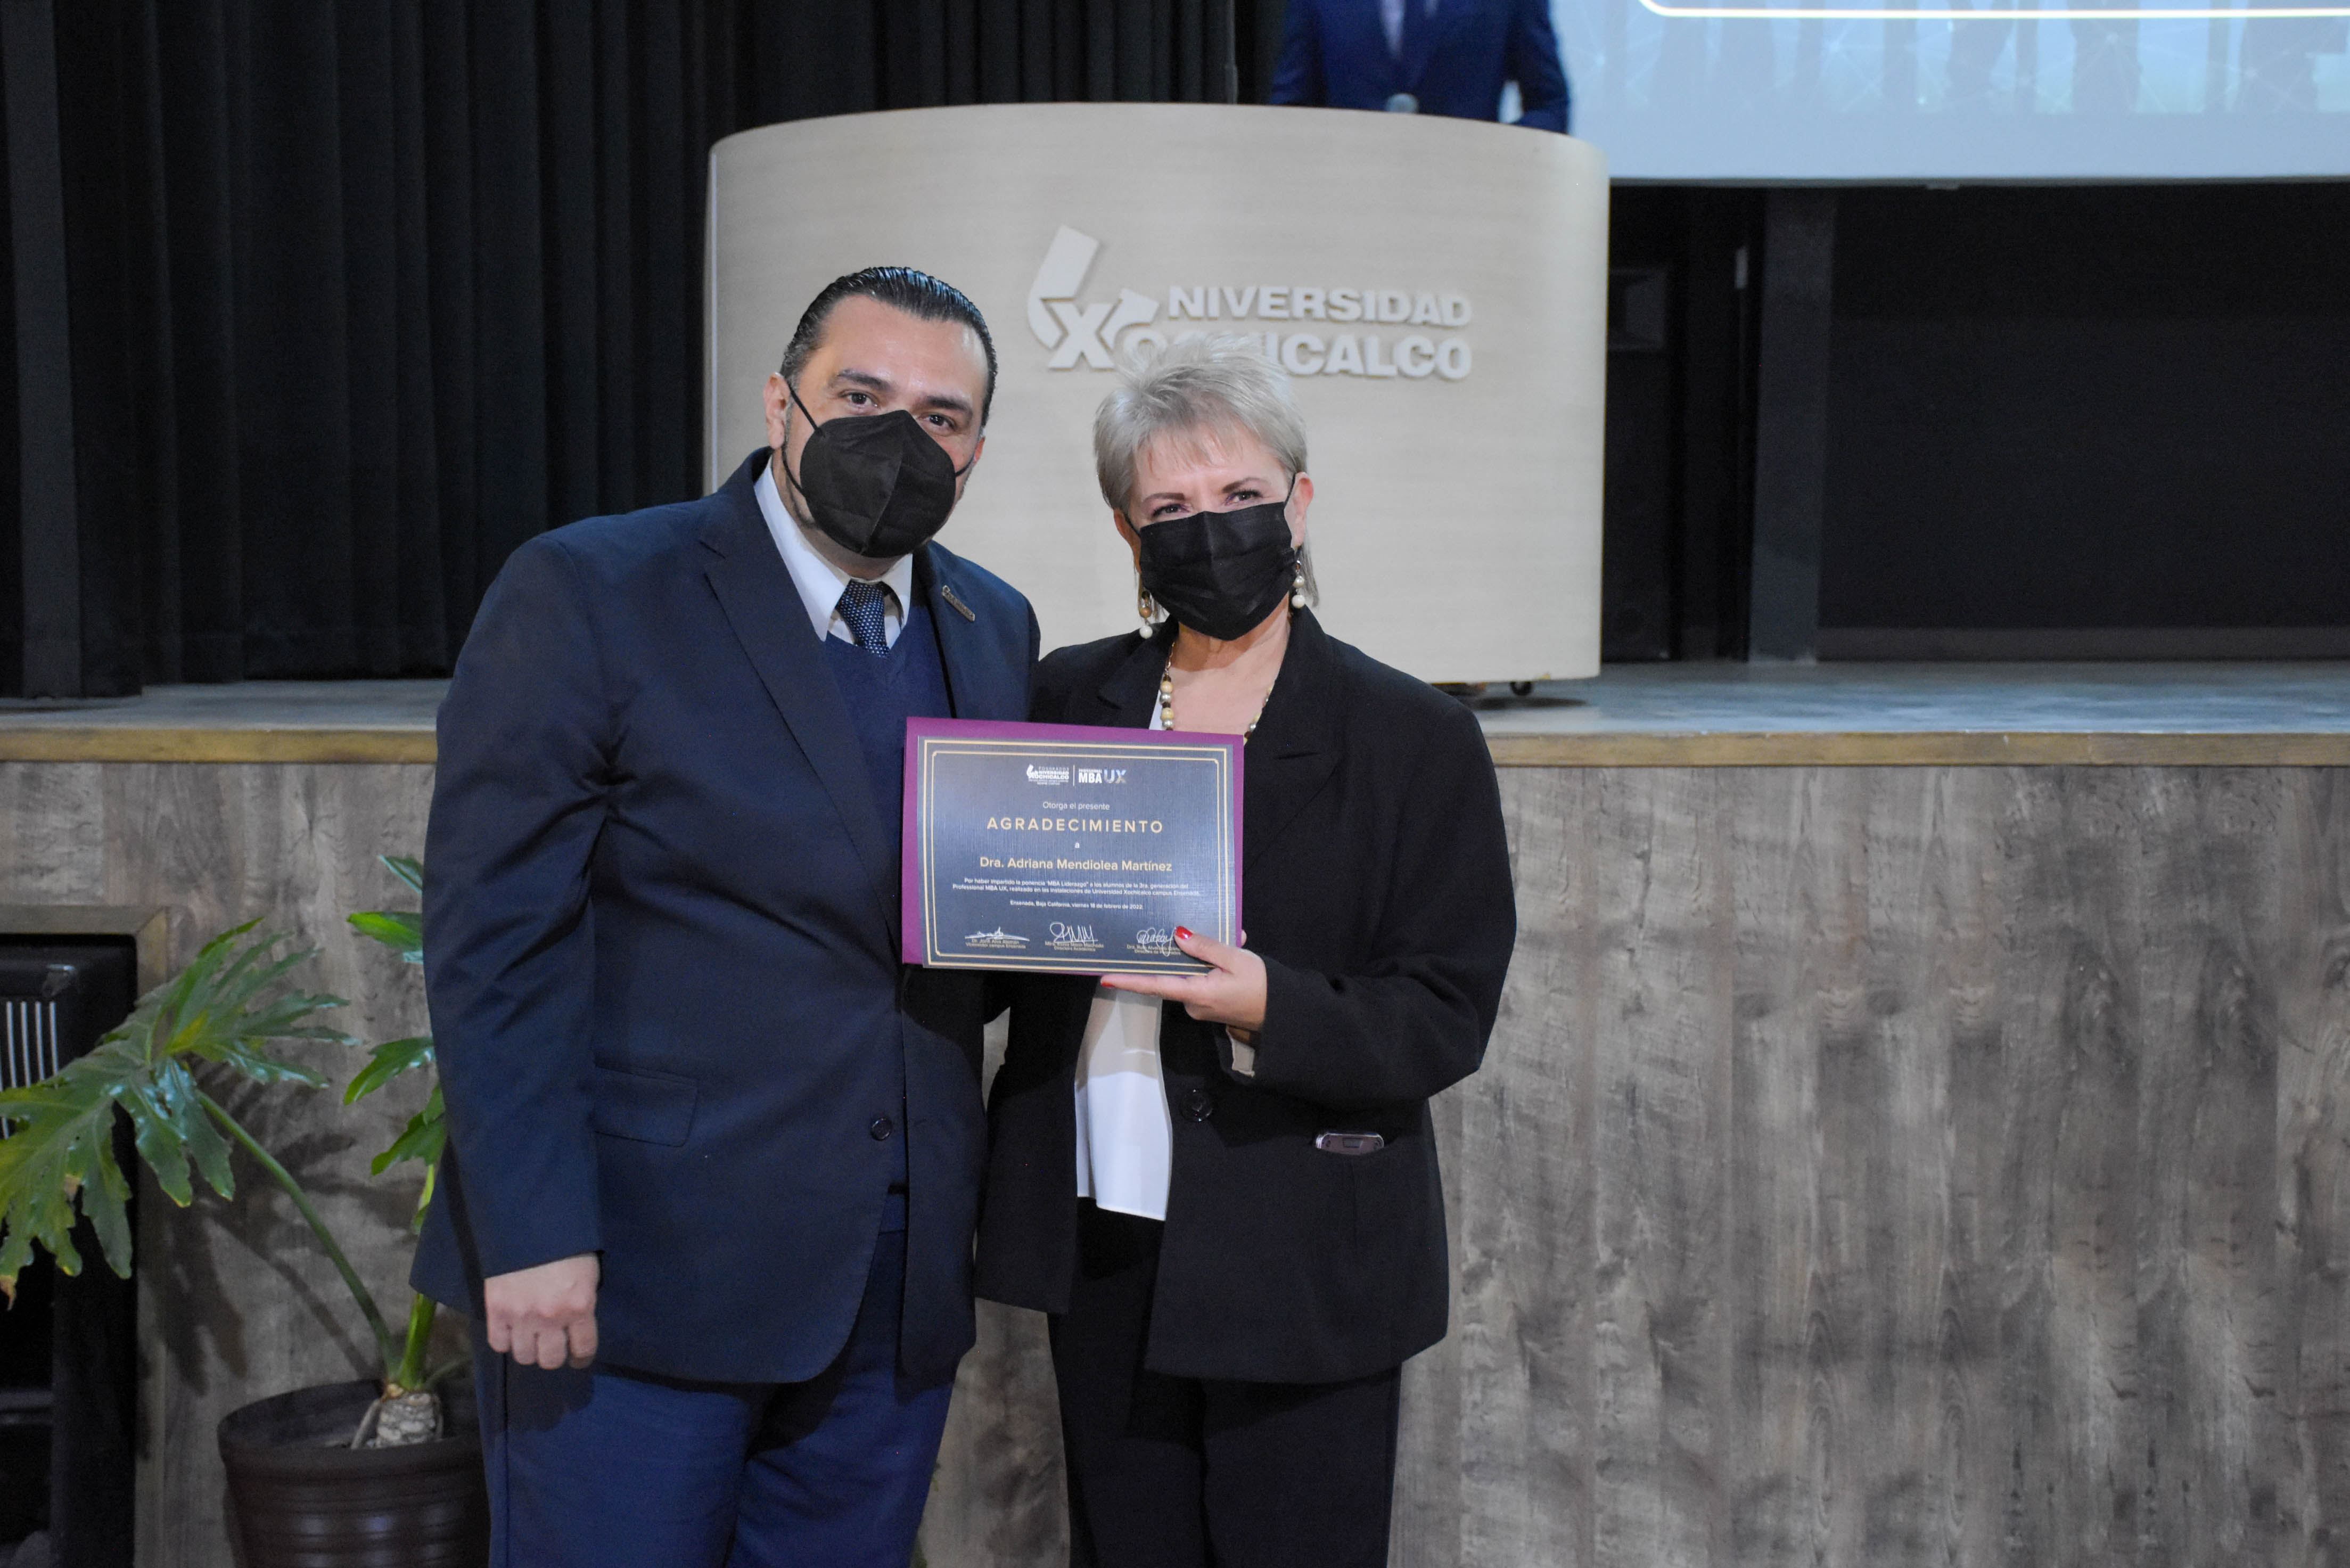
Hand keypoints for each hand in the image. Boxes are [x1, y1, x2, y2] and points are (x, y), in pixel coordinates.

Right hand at [484, 1253, 599, 1369]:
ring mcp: (522, 1316)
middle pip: (551, 1359)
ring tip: (530, 1337)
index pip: (583, 1348)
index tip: (577, 1357)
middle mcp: (551, 1317)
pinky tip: (511, 1330)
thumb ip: (581, 1303)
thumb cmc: (567, 1247)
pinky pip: (499, 1343)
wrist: (530, 1224)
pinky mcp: (496, 1310)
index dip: (581, 1357)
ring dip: (529, 1349)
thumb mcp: (587, 1275)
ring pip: (525, 1356)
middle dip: (553, 1354)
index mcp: (580, 1305)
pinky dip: (505, 1341)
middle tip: (551, 1345)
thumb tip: (575, 1327)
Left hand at [1101, 927, 1265, 1034]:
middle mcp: (1193, 1003)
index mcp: (1196, 993)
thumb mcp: (1235, 959)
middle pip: (1171, 975)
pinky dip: (1208, 965)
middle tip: (1170, 929)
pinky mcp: (1210, 1004)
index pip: (1155, 985)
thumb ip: (1205, 946)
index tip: (1106, 977)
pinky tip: (1227, 949)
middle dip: (1173, 952)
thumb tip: (1177, 935)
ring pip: (1188, 975)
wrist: (1284, 1012)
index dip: (1129, 981)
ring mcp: (1201, 1006)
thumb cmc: (1262, 985)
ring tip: (1219, 935)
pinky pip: (1200, 980)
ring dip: (1198, 956)